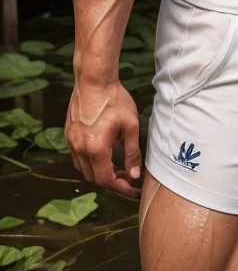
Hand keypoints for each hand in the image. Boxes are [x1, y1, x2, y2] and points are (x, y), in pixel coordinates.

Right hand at [65, 81, 141, 197]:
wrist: (94, 80)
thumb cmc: (115, 100)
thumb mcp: (130, 125)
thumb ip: (132, 153)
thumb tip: (134, 175)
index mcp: (96, 149)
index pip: (106, 180)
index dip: (122, 188)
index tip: (135, 190)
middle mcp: (80, 149)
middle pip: (94, 178)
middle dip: (113, 182)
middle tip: (129, 179)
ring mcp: (72, 142)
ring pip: (84, 169)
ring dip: (100, 173)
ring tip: (118, 169)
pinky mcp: (69, 135)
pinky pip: (78, 158)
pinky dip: (91, 163)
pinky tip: (104, 155)